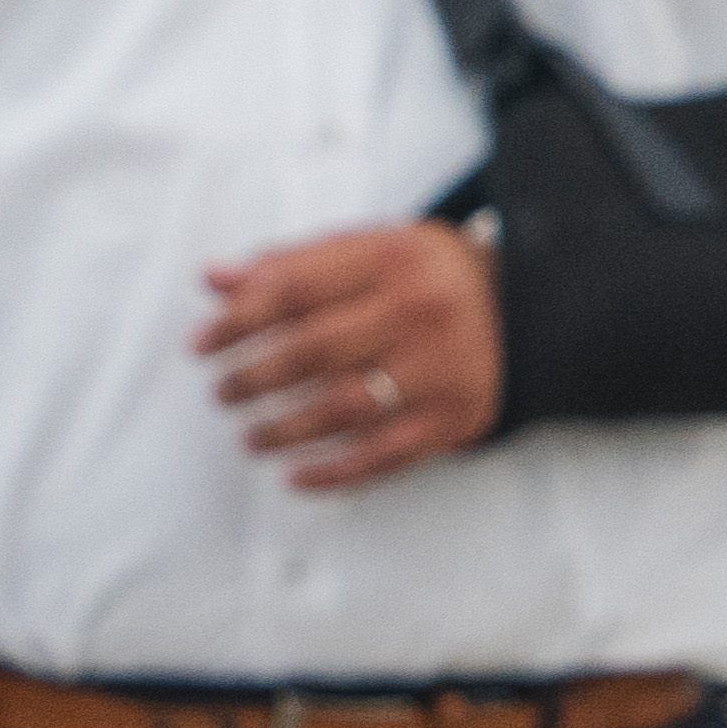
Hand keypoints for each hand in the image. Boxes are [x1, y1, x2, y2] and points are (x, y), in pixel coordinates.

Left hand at [201, 219, 503, 487]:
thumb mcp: (369, 250)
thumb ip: (293, 264)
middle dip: (251, 379)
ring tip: (252, 437)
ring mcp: (441, 367)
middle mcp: (420, 310)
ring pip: (342, 409)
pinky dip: (333, 474)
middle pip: (311, 351)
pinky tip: (296, 477)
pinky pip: (384, 456)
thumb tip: (213, 281)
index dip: (235, 321)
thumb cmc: (423, 278)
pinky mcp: (456, 417)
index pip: (292, 291)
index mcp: (391, 258)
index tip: (201, 346)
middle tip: (223, 394)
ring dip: (283, 431)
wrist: (525, 307)